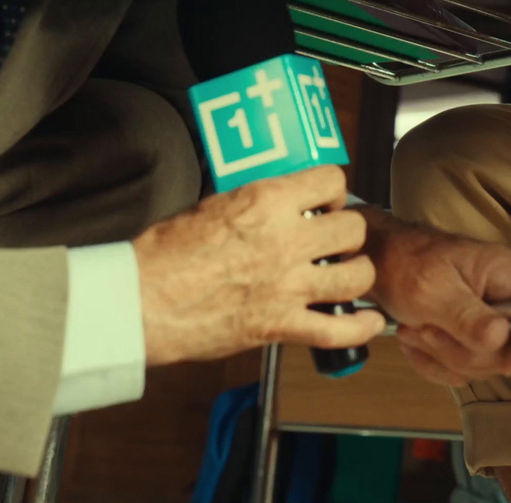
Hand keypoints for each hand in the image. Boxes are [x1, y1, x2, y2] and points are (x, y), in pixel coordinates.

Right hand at [133, 166, 384, 365]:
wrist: (142, 301)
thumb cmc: (164, 253)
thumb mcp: (213, 204)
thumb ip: (254, 203)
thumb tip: (274, 203)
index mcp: (266, 201)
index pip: (331, 181)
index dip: (333, 191)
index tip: (325, 202)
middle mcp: (285, 240)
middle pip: (352, 228)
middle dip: (348, 232)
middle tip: (334, 240)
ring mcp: (287, 286)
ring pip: (357, 276)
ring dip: (356, 274)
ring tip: (345, 274)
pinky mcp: (280, 326)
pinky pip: (339, 330)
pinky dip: (360, 329)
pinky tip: (368, 321)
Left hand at [363, 212, 510, 385]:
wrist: (374, 262)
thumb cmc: (403, 263)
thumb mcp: (432, 291)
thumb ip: (468, 317)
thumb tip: (502, 339)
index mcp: (507, 274)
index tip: (505, 358)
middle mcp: (504, 295)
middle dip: (470, 353)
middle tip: (431, 330)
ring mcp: (487, 317)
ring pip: (488, 363)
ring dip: (446, 356)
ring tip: (417, 328)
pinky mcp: (468, 335)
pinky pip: (463, 368)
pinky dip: (434, 362)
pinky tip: (415, 338)